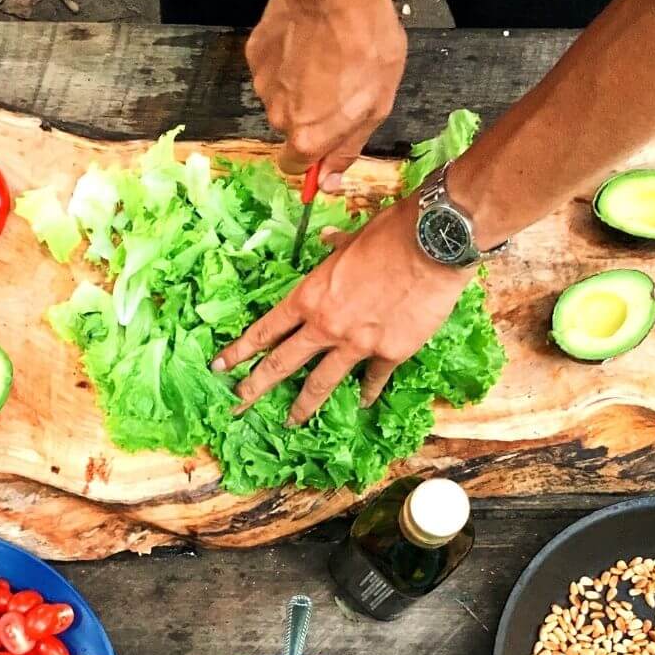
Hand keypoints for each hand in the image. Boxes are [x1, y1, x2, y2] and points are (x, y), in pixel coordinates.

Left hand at [212, 195, 471, 424]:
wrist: (433, 243)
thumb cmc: (390, 233)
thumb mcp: (352, 239)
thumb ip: (334, 249)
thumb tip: (326, 241)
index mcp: (310, 296)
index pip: (265, 330)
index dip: (240, 351)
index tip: (220, 366)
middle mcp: (326, 325)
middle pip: (282, 364)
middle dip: (256, 386)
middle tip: (238, 404)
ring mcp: (356, 344)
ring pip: (321, 383)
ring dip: (303, 405)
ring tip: (290, 421)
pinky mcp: (390, 353)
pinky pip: (373, 379)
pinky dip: (368, 391)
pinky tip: (362, 401)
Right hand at [245, 0, 405, 188]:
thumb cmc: (366, 47)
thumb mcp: (375, 108)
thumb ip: (347, 149)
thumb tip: (329, 182)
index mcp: (307, 137)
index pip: (295, 166)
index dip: (312, 155)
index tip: (325, 139)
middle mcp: (278, 116)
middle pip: (290, 127)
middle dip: (310, 113)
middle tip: (337, 86)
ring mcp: (263, 84)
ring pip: (280, 95)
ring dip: (299, 84)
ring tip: (325, 57)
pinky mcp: (255, 54)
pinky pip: (271, 67)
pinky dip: (287, 59)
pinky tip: (308, 41)